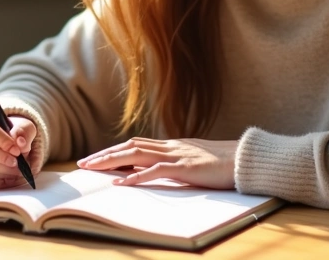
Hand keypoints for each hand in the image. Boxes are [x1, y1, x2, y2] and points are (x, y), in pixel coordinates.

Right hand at [0, 110, 40, 189]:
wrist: (4, 142)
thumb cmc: (13, 132)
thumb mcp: (23, 126)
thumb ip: (23, 131)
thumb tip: (20, 143)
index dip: (1, 139)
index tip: (16, 150)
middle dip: (0, 157)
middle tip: (16, 162)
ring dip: (1, 171)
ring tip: (17, 171)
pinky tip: (9, 177)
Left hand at [77, 137, 237, 189]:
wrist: (246, 160)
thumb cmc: (223, 164)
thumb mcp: (193, 163)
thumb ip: (172, 165)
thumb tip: (150, 171)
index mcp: (172, 145)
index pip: (135, 145)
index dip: (113, 151)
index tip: (94, 159)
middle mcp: (170, 146)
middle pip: (129, 147)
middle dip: (104, 155)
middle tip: (82, 164)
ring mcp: (177, 155)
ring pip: (136, 154)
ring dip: (111, 161)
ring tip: (92, 168)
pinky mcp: (186, 168)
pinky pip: (156, 171)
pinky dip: (136, 177)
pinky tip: (121, 183)